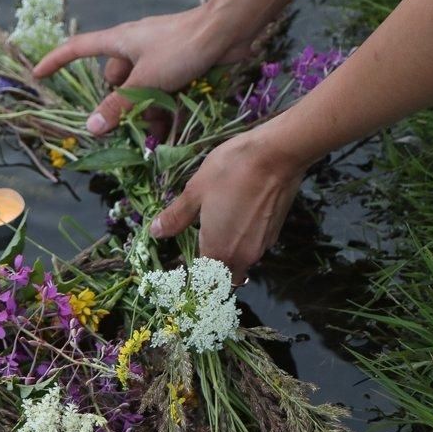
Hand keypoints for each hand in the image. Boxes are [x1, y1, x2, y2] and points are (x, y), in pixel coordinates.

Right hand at [32, 2, 261, 134]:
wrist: (228, 30)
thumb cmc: (182, 47)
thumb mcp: (146, 81)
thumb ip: (119, 105)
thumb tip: (90, 126)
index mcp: (119, 41)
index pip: (77, 48)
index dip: (56, 61)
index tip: (38, 74)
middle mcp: (134, 47)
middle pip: (114, 81)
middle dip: (122, 105)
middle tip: (132, 126)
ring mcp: (156, 55)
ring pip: (141, 89)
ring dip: (147, 110)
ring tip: (161, 131)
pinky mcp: (177, 64)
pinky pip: (162, 89)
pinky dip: (166, 106)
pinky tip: (176, 125)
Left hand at [148, 127, 306, 283]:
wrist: (277, 154)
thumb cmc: (230, 171)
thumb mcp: (195, 191)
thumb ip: (176, 217)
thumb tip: (155, 232)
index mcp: (219, 250)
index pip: (204, 277)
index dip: (193, 271)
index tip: (183, 257)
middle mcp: (243, 256)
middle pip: (226, 277)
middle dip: (213, 270)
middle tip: (200, 245)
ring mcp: (263, 245)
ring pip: (242, 262)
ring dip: (230, 255)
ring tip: (218, 228)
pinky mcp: (276, 232)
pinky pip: (254, 246)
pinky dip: (244, 241)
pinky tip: (238, 218)